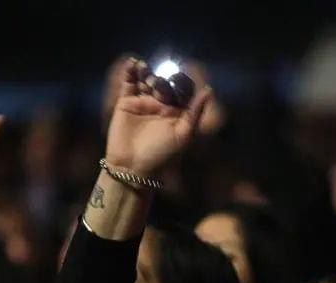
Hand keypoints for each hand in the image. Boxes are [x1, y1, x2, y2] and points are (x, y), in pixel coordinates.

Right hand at [104, 58, 210, 175]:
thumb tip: (209, 90)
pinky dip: (130, 72)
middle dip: (162, 80)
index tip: (179, 79)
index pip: (181, 90)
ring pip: (146, 80)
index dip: (181, 82)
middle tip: (158, 84)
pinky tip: (133, 63)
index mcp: (178, 112)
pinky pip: (128, 83)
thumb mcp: (184, 134)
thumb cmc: (162, 154)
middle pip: (163, 83)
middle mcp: (161, 105)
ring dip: (146, 72)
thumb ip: (195, 112)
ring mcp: (143, 102)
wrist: (133, 167)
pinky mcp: (126, 103)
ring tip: (144, 67)